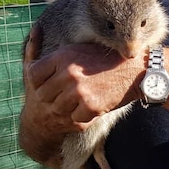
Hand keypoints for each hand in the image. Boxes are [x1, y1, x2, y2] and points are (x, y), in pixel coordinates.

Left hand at [25, 32, 141, 123]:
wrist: (137, 70)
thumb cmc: (107, 59)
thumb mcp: (79, 50)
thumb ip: (56, 58)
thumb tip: (31, 66)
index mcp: (62, 57)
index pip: (33, 74)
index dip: (40, 82)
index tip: (51, 84)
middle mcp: (68, 73)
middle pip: (42, 94)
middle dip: (53, 97)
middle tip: (69, 95)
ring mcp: (80, 91)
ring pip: (58, 109)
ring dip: (68, 108)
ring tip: (82, 100)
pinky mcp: (91, 106)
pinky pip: (76, 119)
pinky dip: (84, 116)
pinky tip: (94, 105)